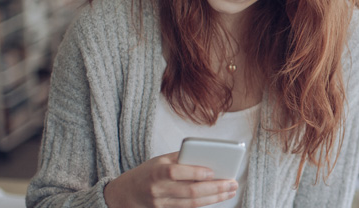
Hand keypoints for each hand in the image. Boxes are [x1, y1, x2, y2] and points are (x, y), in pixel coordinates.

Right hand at [103, 152, 237, 207]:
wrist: (125, 194)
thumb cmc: (149, 172)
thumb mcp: (160, 160)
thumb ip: (182, 158)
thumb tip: (209, 156)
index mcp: (156, 171)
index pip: (175, 172)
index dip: (194, 172)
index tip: (212, 171)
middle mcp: (158, 189)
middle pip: (189, 191)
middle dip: (214, 188)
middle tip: (232, 183)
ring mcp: (161, 204)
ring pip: (192, 203)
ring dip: (214, 198)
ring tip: (230, 191)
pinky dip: (205, 202)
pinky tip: (218, 197)